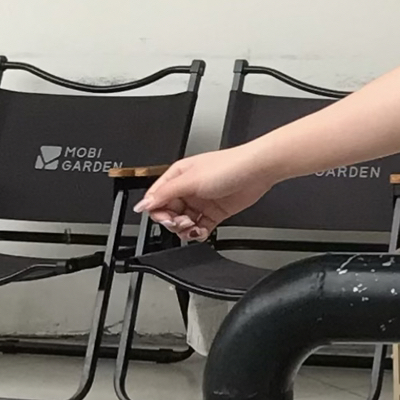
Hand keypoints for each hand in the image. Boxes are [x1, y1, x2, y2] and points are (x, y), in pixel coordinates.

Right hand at [137, 145, 271, 242]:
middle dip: (172, 222)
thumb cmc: (228, 166)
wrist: (256, 170)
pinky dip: (198, 233)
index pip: (156, 198)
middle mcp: (187, 189)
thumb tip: (143, 204)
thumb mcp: (190, 179)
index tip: (166, 219)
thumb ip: (165, 194)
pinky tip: (201, 232)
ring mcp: (201, 201)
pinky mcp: (214, 212)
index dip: (157, 211)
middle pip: (169, 213)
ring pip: (183, 223)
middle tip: (182, 222)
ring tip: (193, 227)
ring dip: (185, 229)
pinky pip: (199, 228)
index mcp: (177, 176)